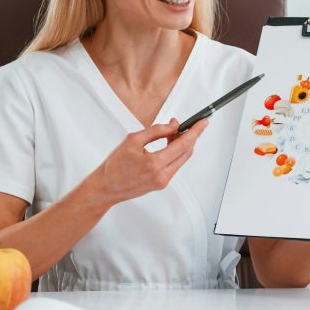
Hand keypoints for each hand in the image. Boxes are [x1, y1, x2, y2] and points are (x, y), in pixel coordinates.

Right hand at [89, 118, 209, 206]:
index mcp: (155, 164)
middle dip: (191, 137)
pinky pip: (174, 166)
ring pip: (182, 159)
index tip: (203, 122)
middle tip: (190, 124)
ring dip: (183, 145)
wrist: (106, 187)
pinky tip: (169, 144)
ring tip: (174, 132)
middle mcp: (162, 175)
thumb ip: (156, 131)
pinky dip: (175, 153)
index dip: (195, 131)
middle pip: (186, 152)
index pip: (183, 144)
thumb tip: (174, 125)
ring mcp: (163, 182)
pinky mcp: (161, 184)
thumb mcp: (133, 140)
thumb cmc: (115, 165)